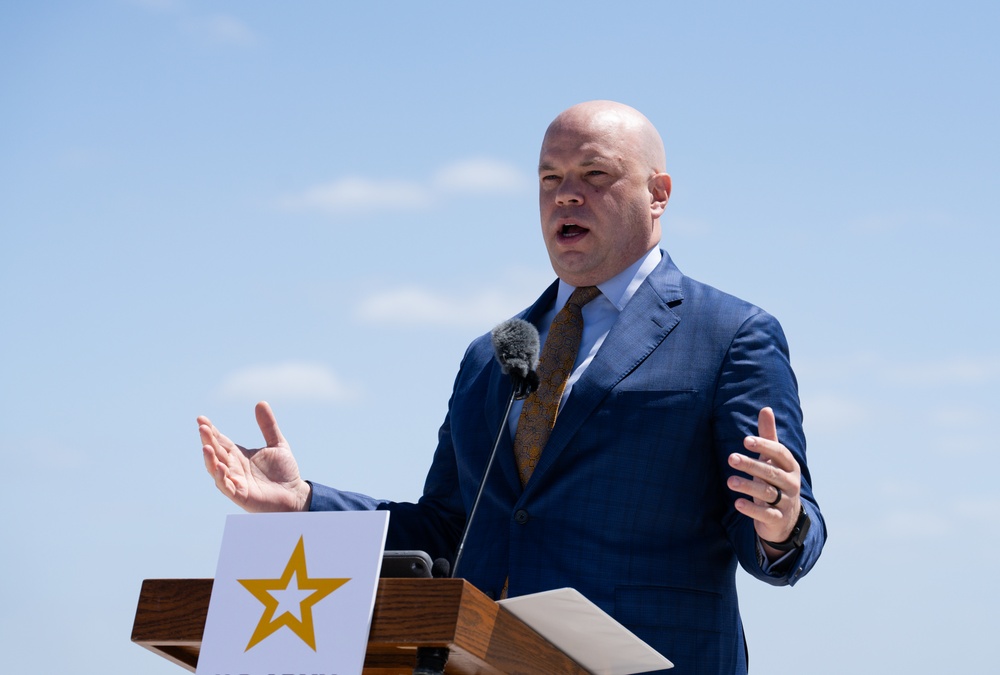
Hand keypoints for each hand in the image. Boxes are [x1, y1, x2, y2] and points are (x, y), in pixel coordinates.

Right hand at [199, 401, 311, 511]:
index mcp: (239, 456)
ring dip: (210, 458)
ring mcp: (236, 482)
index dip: (211, 431)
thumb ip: (268, 426)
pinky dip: (221, 477)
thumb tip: (260, 403)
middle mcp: (234, 468)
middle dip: (208, 440)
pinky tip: (220, 466)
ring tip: (206, 445)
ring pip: (216, 470)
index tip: (201, 419)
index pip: (221, 441)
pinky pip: (227, 486)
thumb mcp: (278, 444)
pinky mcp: (241, 495)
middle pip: (217, 452)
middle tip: (202, 427)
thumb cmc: (285, 472)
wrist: (296, 495)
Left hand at [727, 407, 801, 558]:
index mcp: (790, 467)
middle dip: (751, 465)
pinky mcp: (777, 519)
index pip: (780, 453)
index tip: (746, 441)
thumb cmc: (775, 481)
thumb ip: (769, 436)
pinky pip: (765, 513)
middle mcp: (791, 483)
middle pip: (771, 472)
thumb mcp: (773, 460)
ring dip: (748, 486)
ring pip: (767, 492)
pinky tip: (737, 503)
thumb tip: (766, 408)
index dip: (764, 446)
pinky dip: (752, 509)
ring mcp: (786, 502)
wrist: (786, 519)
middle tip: (730, 458)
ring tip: (729, 481)